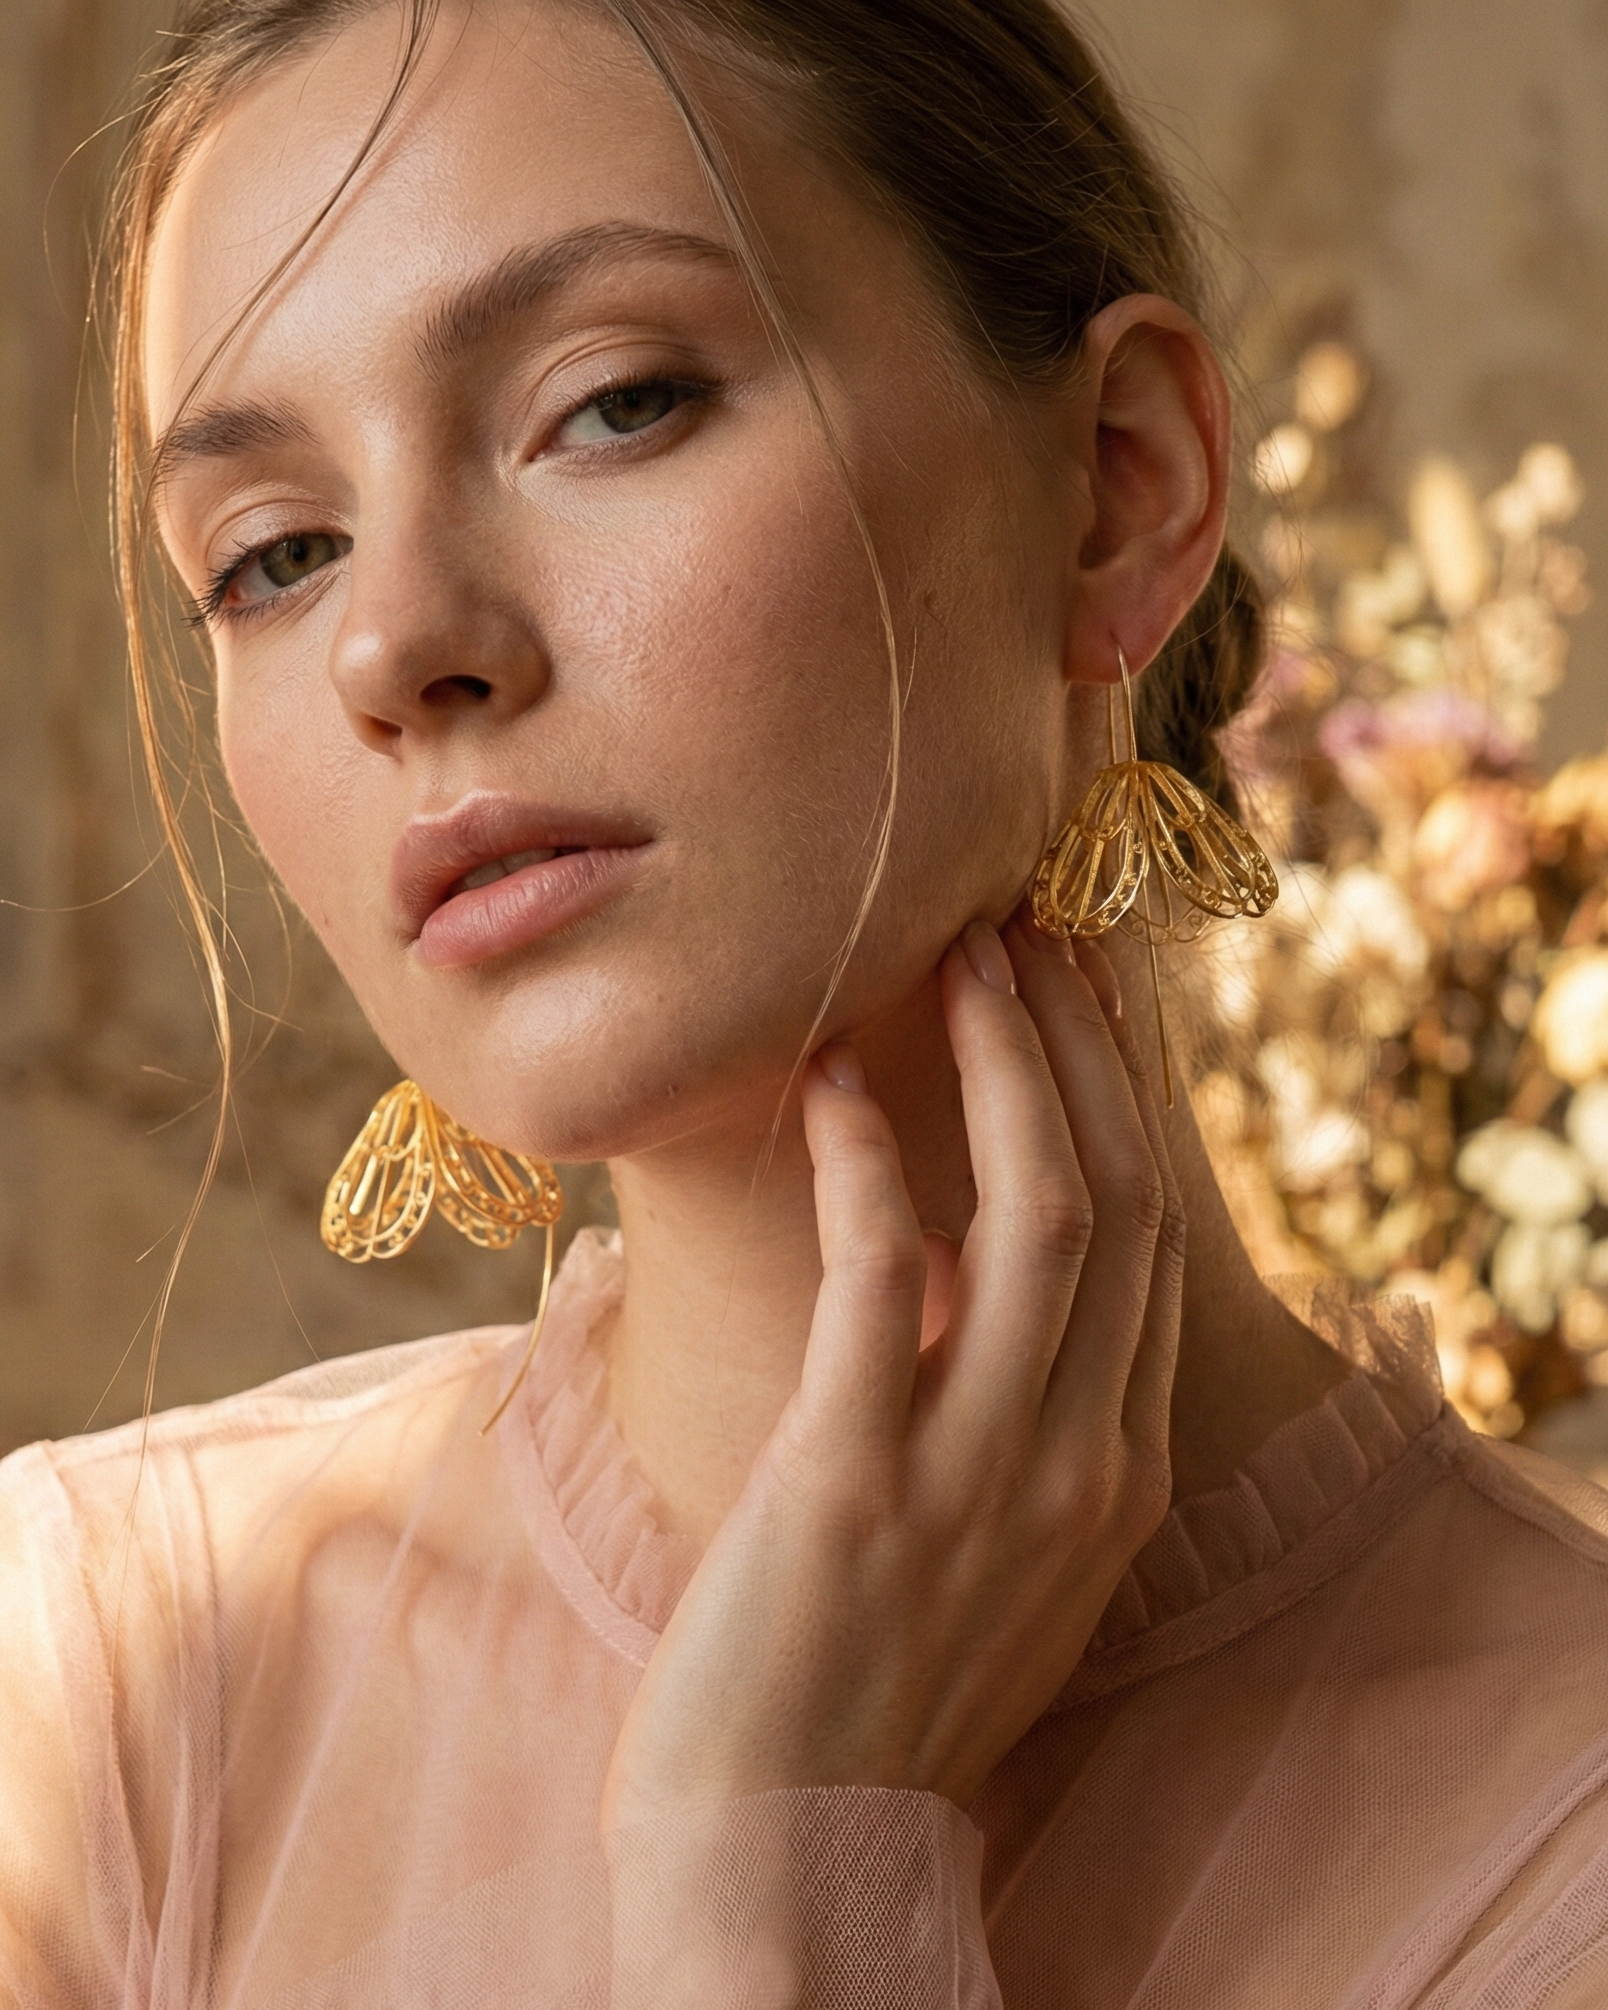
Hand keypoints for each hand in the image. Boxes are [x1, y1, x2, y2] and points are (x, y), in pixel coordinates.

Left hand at [600, 912, 1183, 1829]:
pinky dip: (861, 1159)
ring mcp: (979, 1473)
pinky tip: (827, 1077)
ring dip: (1005, 1066)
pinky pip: (880, 1274)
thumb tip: (959, 1267)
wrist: (781, 1842)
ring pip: (1041, 1214)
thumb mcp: (994, 1554)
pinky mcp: (854, 1477)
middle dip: (1080, 1049)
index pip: (1155, 1244)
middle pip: (1115, 1201)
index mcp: (1118, 1474)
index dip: (1123, 1103)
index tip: (1085, 998)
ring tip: (956, 958)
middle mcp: (1079, 1462)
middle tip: (1027, 932)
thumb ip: (1018, 1421)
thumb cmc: (867, 1687)